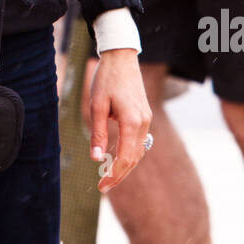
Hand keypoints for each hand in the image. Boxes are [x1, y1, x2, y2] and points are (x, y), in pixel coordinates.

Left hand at [87, 49, 151, 194]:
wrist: (121, 57)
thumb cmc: (106, 79)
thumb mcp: (97, 106)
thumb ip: (98, 134)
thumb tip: (97, 159)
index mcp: (132, 122)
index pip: (126, 158)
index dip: (115, 175)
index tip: (102, 186)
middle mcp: (144, 123)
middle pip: (134, 159)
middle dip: (120, 175)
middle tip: (104, 187)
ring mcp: (147, 119)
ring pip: (139, 151)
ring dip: (126, 165)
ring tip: (109, 176)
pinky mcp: (145, 115)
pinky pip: (139, 141)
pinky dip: (130, 153)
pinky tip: (118, 158)